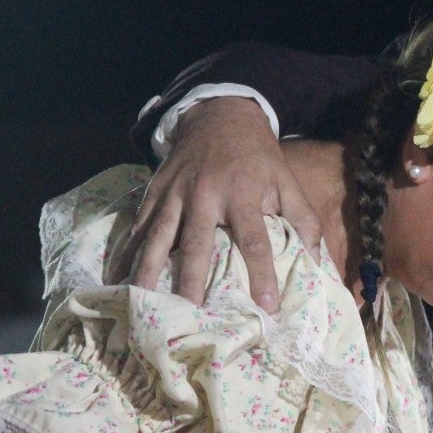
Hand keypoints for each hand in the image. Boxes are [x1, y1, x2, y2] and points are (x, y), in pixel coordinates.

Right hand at [109, 97, 322, 311]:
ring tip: (140, 304)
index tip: (267, 306)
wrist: (221, 117)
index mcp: (243, 194)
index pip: (254, 240)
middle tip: (189, 315)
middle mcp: (205, 195)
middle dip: (192, 280)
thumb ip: (304, 220)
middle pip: (196, 244)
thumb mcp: (287, 181)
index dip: (262, 273)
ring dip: (148, 272)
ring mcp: (174, 194)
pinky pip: (136, 227)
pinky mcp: (153, 193)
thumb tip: (317, 262)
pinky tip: (115, 279)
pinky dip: (125, 253)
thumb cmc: (259, 158)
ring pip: (157, 238)